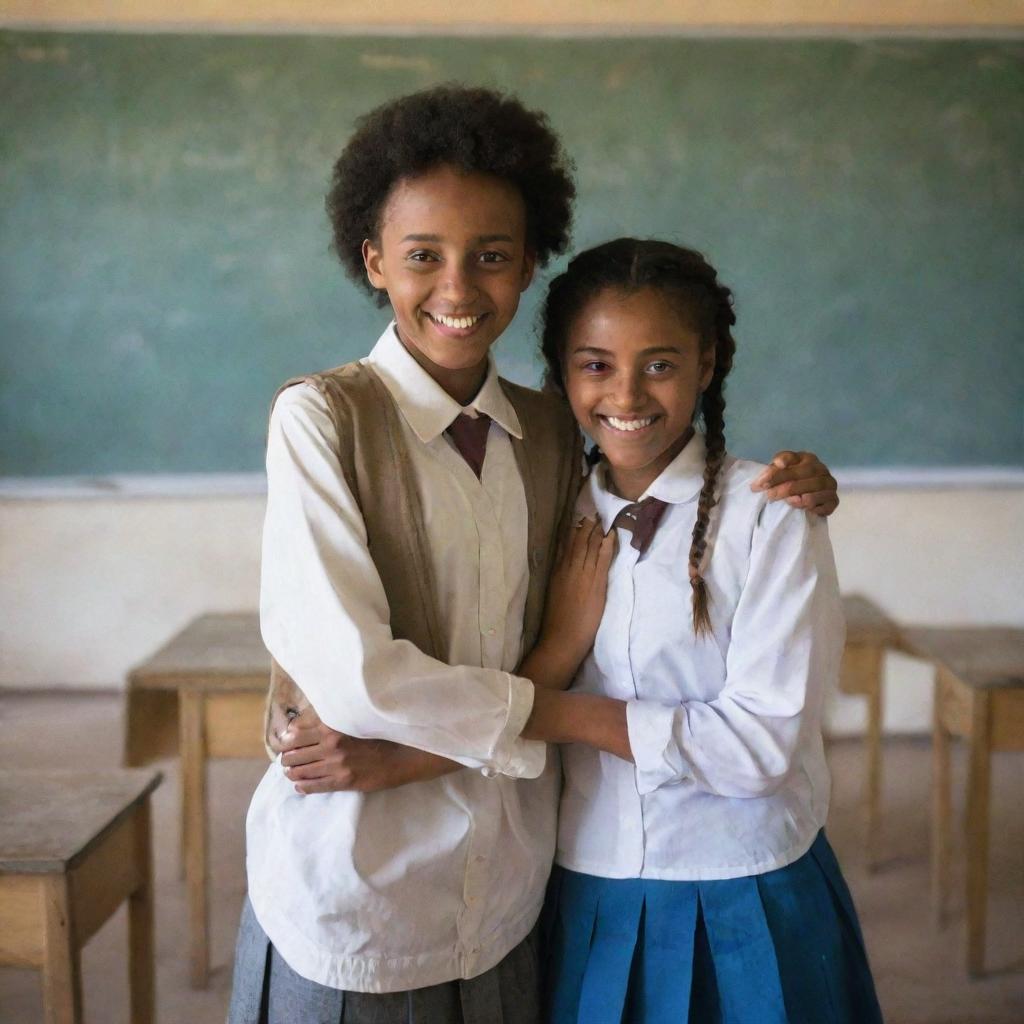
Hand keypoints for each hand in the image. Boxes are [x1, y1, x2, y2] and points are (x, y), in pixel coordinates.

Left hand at [279, 722, 411, 793]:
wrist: (399, 755)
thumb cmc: (375, 734)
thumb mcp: (351, 720)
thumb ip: (326, 720)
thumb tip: (297, 726)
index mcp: (332, 726)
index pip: (295, 735)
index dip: (286, 740)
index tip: (285, 743)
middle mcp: (331, 745)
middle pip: (294, 754)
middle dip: (286, 758)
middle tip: (286, 759)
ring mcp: (336, 765)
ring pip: (301, 771)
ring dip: (291, 772)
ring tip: (290, 772)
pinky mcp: (343, 781)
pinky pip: (314, 786)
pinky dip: (302, 786)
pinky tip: (300, 785)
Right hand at [525, 517, 615, 688]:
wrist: (563, 637)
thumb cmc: (559, 620)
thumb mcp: (554, 592)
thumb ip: (559, 577)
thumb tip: (563, 564)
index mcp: (557, 572)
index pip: (565, 546)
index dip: (572, 532)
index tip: (577, 519)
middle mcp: (569, 569)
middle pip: (578, 543)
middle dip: (585, 527)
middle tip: (593, 512)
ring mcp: (583, 575)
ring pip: (590, 547)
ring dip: (596, 532)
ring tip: (602, 518)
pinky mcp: (595, 583)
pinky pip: (602, 559)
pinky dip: (606, 546)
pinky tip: (611, 535)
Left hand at [751, 451, 838, 515]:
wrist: (801, 496)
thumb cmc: (787, 482)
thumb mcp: (777, 473)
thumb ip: (773, 468)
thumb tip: (779, 463)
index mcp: (806, 458)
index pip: (790, 459)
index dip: (776, 471)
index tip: (762, 483)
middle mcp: (820, 469)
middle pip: (804, 474)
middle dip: (784, 487)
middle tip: (770, 495)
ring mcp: (829, 484)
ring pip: (816, 490)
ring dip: (799, 498)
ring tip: (788, 502)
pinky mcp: (833, 500)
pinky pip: (826, 505)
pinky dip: (815, 508)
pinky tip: (805, 510)